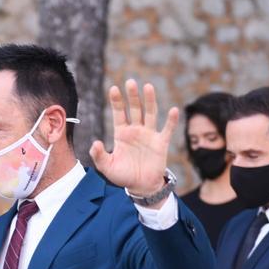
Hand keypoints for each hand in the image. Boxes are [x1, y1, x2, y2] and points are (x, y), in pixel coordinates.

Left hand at [90, 79, 178, 204]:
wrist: (141, 187)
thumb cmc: (123, 176)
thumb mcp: (107, 167)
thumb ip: (99, 155)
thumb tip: (95, 143)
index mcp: (121, 133)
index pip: (119, 113)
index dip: (117, 101)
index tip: (114, 88)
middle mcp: (136, 130)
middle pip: (135, 109)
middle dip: (133, 96)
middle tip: (130, 82)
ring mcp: (149, 135)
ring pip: (150, 114)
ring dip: (149, 100)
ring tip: (148, 86)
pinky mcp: (161, 143)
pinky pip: (167, 130)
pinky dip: (171, 121)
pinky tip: (173, 110)